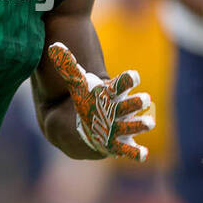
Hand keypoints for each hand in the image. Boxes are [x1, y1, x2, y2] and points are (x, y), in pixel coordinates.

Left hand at [46, 42, 153, 161]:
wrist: (91, 122)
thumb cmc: (89, 101)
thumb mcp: (78, 85)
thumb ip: (68, 67)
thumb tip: (54, 48)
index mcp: (113, 94)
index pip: (122, 83)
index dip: (127, 80)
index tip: (133, 76)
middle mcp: (120, 110)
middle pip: (130, 104)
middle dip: (137, 102)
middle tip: (145, 99)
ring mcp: (122, 127)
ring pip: (132, 125)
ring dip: (140, 124)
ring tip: (148, 123)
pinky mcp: (121, 143)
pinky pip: (129, 149)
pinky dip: (137, 152)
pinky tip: (143, 154)